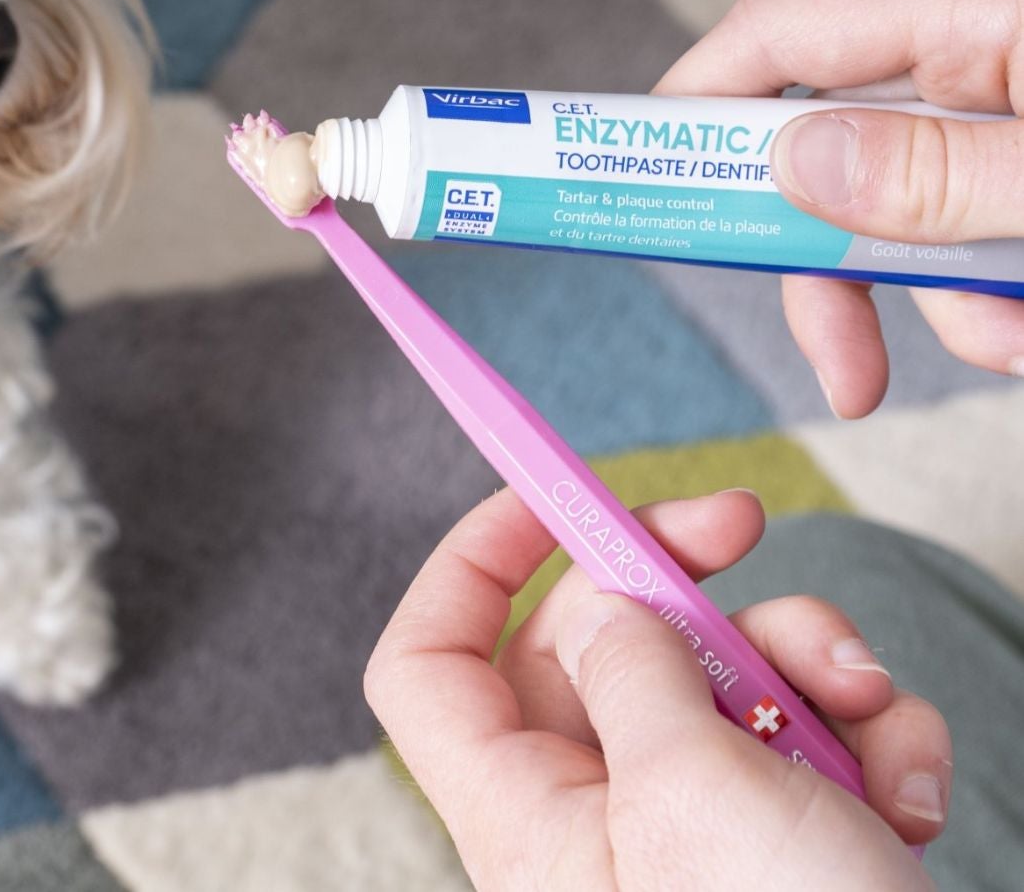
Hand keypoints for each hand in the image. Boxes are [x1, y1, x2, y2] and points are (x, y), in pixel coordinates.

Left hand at [365, 489, 949, 891]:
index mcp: (525, 811)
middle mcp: (596, 811)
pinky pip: (803, 737)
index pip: (428, 665)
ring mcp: (691, 826)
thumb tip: (602, 607)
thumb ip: (632, 671)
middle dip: (678, 575)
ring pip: (716, 672)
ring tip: (862, 702)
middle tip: (740, 521)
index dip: (468, 564)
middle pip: (596, 637)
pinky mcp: (780, 843)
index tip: (545, 494)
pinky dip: (865, 736)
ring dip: (804, 659)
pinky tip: (910, 791)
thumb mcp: (691, 792)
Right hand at [657, 0, 1023, 416]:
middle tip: (846, 367)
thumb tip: (793, 167)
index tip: (643, 181)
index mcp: (970, 1)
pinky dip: (993, 280)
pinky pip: (978, 208)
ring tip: (1014, 340)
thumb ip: (936, 174)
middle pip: (834, 143)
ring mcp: (1011, 85)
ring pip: (912, 196)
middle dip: (835, 260)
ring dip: (940, 290)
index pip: (776, 35)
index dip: (692, 104)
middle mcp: (975, 35)